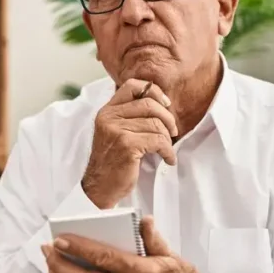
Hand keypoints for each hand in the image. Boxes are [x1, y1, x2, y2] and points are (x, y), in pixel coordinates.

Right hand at [82, 79, 178, 208]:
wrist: (100, 186)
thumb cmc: (113, 161)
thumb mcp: (116, 132)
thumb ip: (131, 116)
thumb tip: (162, 104)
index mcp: (107, 110)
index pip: (132, 86)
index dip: (154, 91)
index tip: (166, 104)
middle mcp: (109, 117)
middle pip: (149, 104)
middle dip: (168, 118)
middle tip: (173, 132)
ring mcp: (116, 130)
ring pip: (156, 124)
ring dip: (168, 139)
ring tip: (167, 150)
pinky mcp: (127, 145)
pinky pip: (158, 141)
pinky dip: (168, 151)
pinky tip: (168, 159)